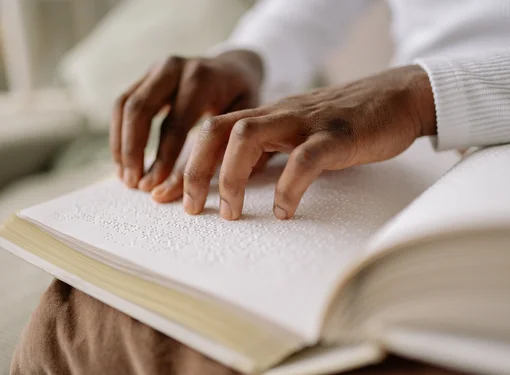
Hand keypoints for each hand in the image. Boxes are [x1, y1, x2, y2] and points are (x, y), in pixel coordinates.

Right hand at [110, 50, 263, 199]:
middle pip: (140, 109)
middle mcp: (174, 68)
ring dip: (121, 145)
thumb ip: (226, 144)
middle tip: (135, 184)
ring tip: (126, 178)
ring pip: (124, 106)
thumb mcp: (244, 117)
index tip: (155, 186)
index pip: (175, 124)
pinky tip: (123, 161)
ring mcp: (156, 69)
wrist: (233, 67)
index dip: (162, 158)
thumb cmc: (241, 97)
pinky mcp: (145, 76)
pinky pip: (121, 105)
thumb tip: (205, 185)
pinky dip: (118, 134)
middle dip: (133, 150)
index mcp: (202, 79)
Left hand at [183, 65, 435, 219]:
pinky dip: (288, 187)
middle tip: (190, 208)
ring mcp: (305, 122)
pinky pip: (303, 159)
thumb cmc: (346, 123)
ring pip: (248, 137)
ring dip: (230, 177)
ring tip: (230, 213)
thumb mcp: (299, 136)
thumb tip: (239, 181)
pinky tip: (284, 211)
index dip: (185, 164)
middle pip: (216, 130)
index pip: (211, 132)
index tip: (167, 197)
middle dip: (194, 170)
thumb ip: (270, 153)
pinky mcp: (336, 135)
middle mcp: (278, 115)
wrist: (397, 97)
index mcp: (266, 116)